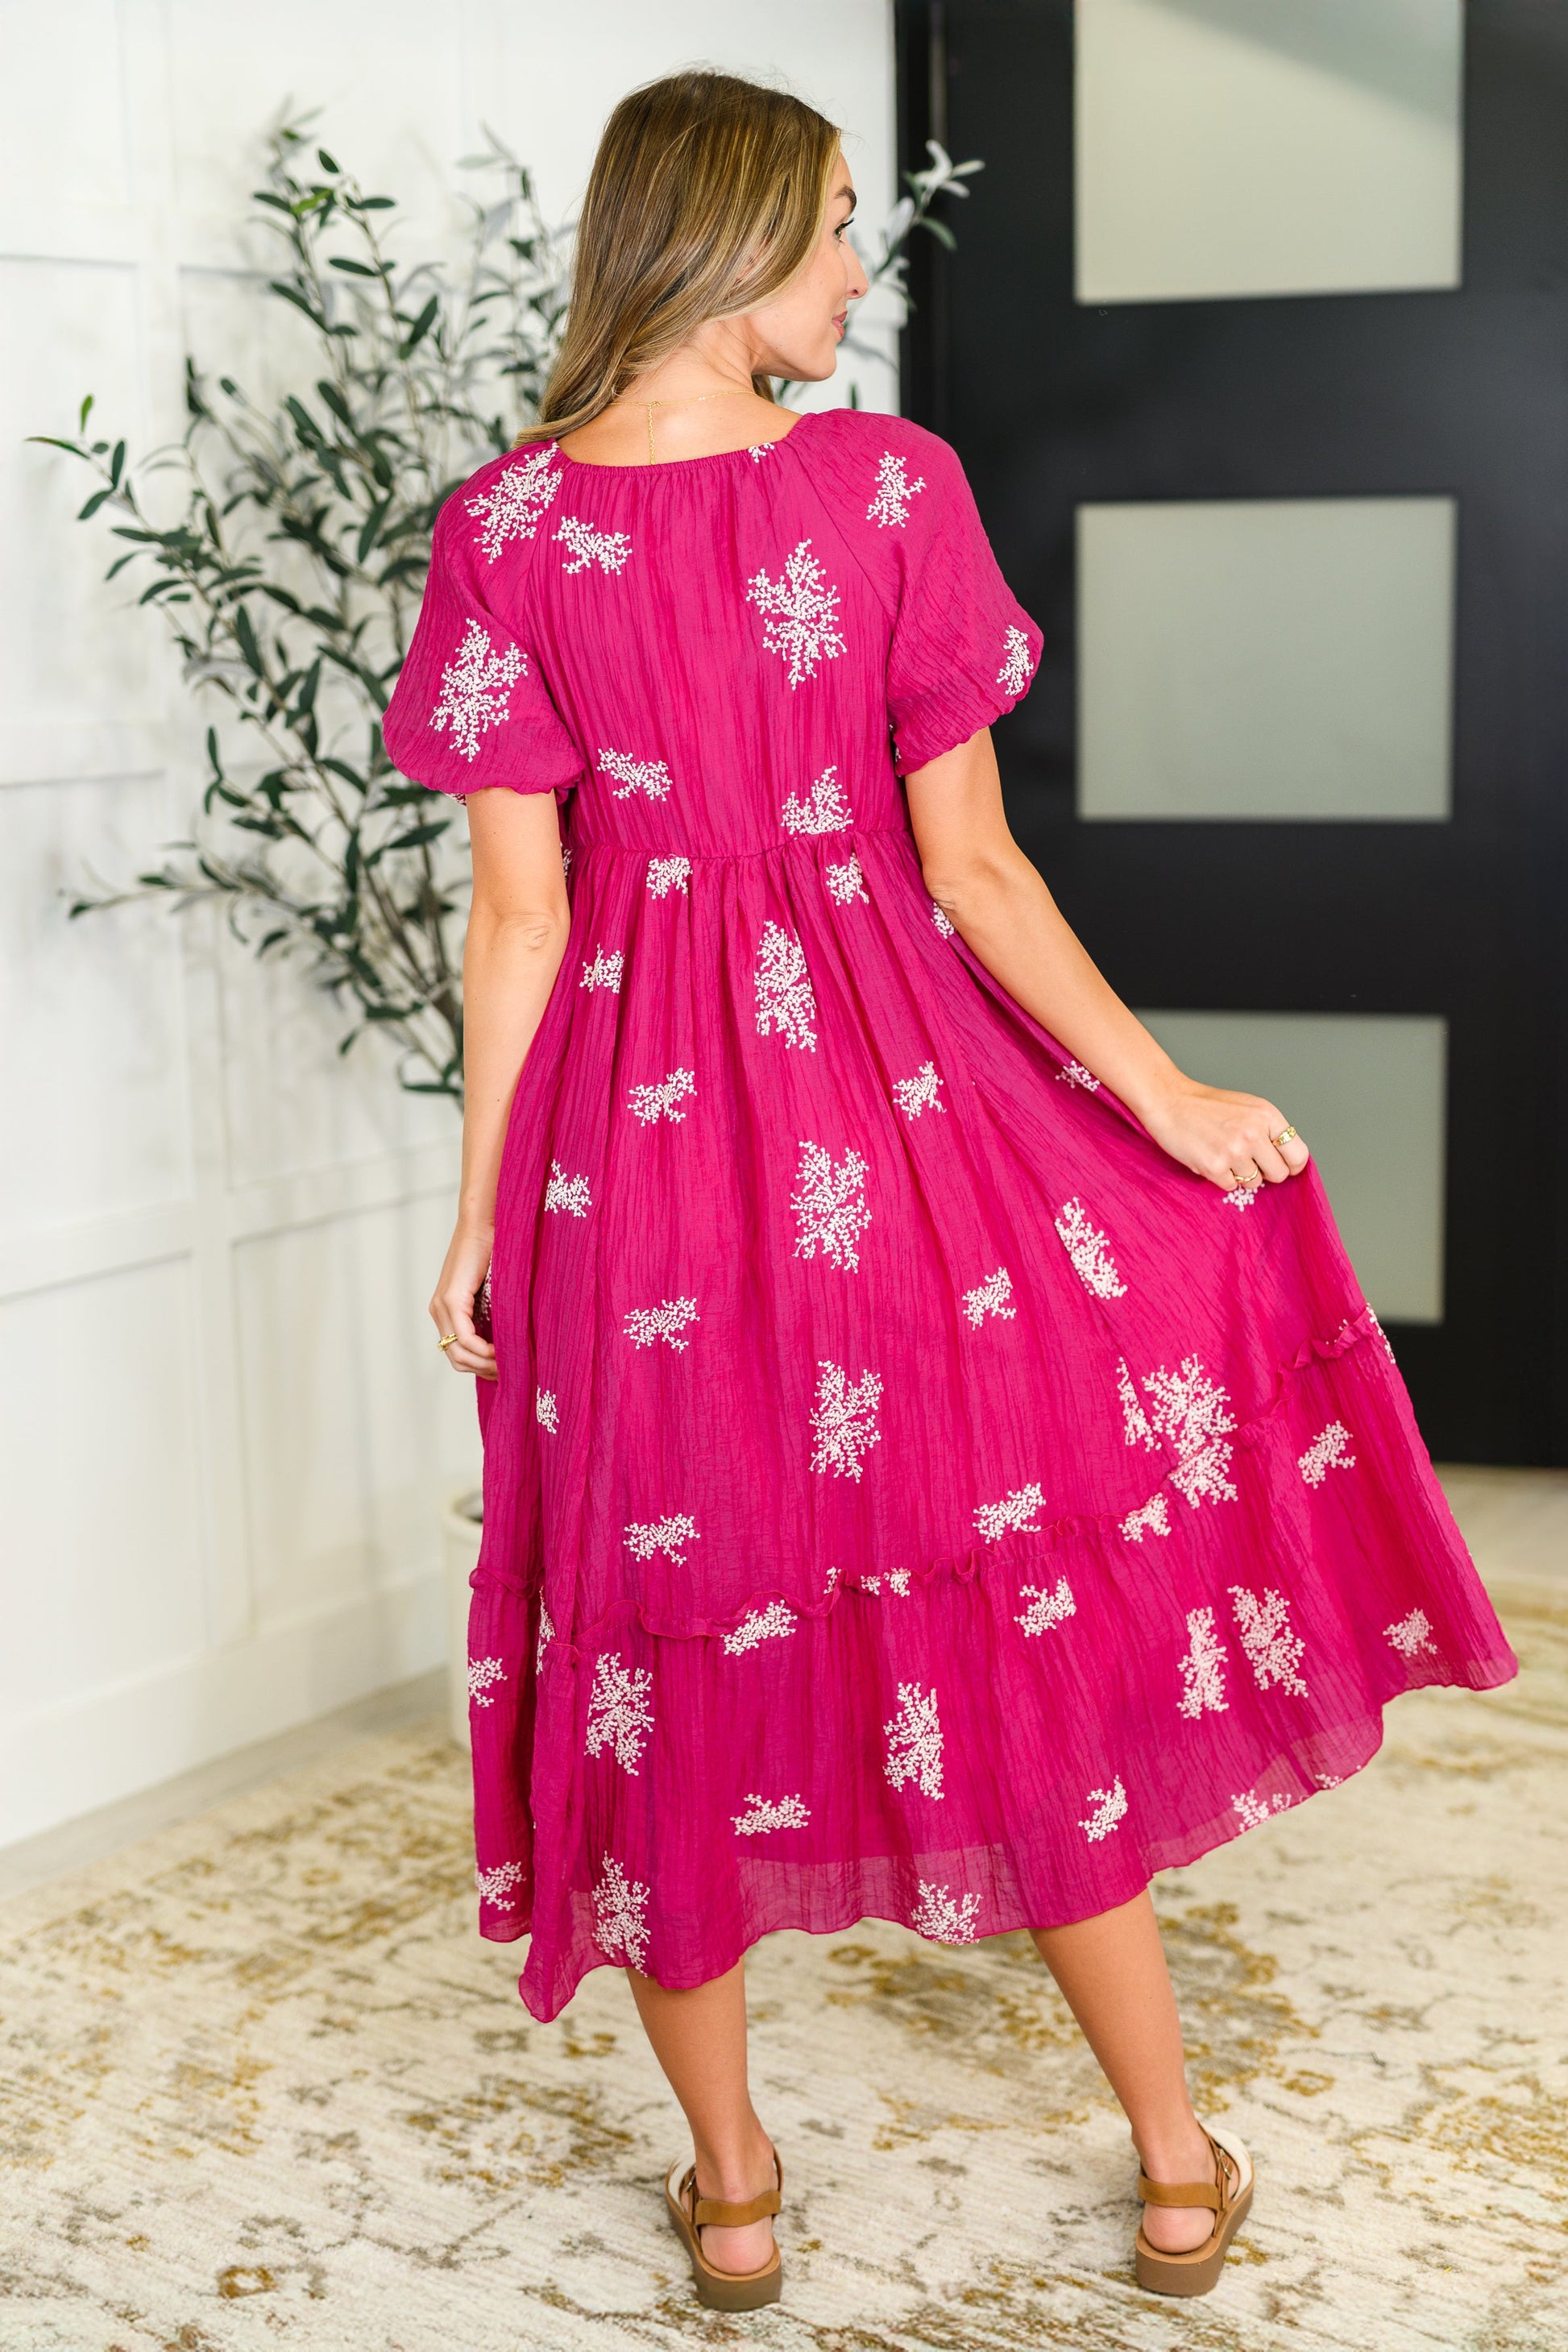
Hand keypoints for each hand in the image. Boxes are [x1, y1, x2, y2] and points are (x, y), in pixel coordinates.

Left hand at [430, 1219, 497, 1381]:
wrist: (485, 1222)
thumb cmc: (495, 1250)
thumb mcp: (493, 1289)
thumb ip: (494, 1312)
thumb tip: (512, 1340)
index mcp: (445, 1310)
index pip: (458, 1354)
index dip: (481, 1368)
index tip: (506, 1371)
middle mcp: (439, 1311)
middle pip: (457, 1360)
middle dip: (484, 1371)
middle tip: (510, 1372)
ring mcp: (442, 1306)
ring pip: (459, 1354)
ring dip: (485, 1365)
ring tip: (509, 1364)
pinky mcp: (451, 1300)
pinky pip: (464, 1338)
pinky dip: (483, 1350)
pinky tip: (500, 1351)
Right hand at [1136, 1078, 1309, 1192]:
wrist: (1169, 1101)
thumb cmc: (1205, 1105)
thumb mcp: (1247, 1107)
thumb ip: (1268, 1130)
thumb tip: (1285, 1159)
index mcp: (1266, 1115)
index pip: (1298, 1154)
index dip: (1292, 1165)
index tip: (1285, 1166)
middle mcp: (1254, 1133)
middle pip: (1279, 1174)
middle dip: (1266, 1172)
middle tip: (1248, 1162)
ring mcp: (1234, 1151)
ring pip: (1254, 1182)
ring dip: (1241, 1175)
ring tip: (1224, 1155)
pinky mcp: (1214, 1167)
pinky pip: (1230, 1186)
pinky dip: (1221, 1177)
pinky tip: (1210, 1158)